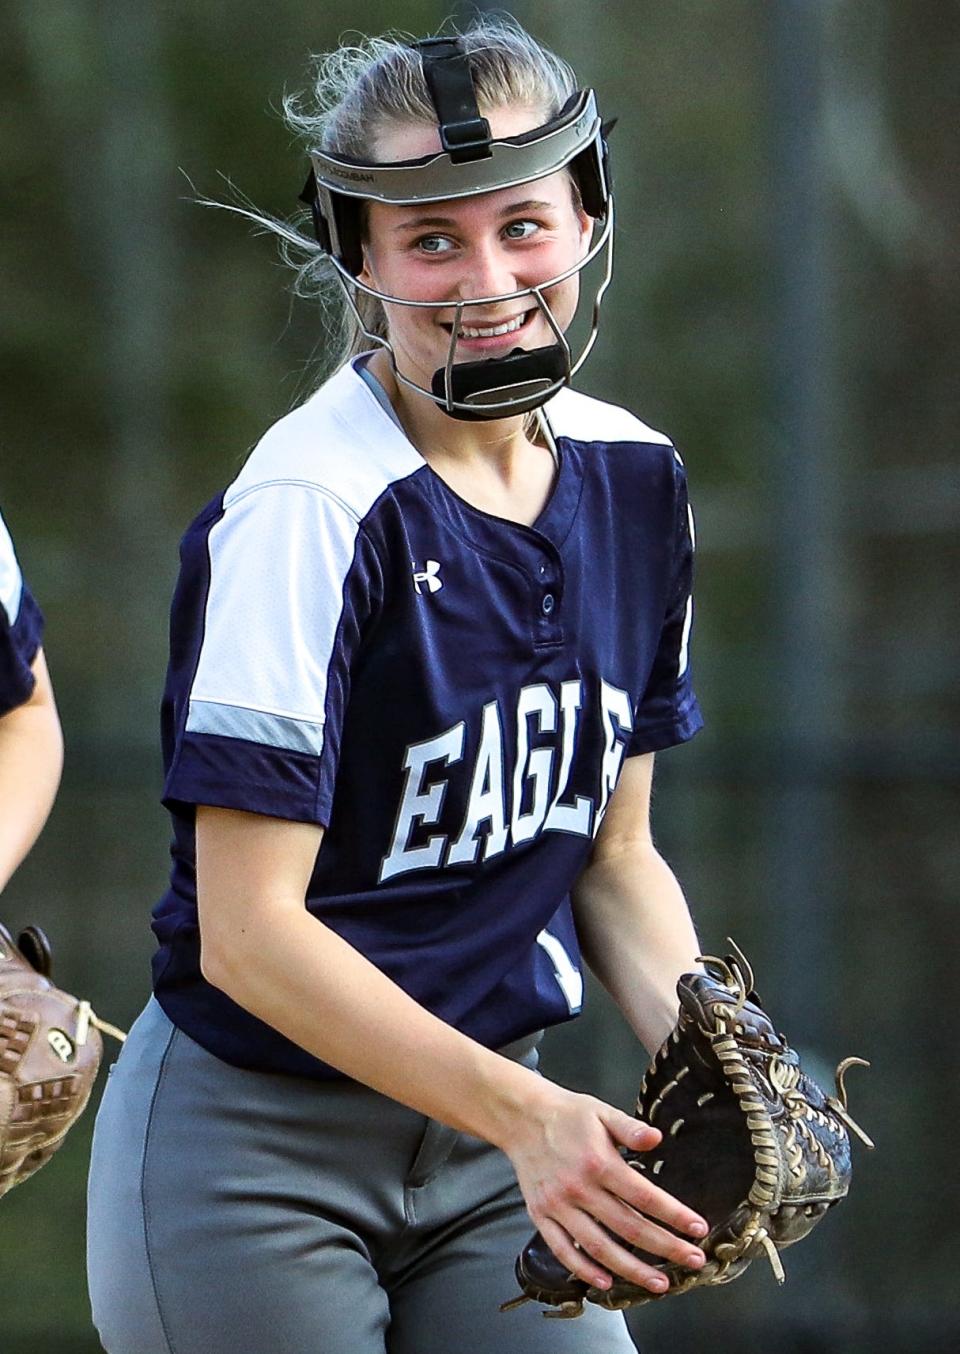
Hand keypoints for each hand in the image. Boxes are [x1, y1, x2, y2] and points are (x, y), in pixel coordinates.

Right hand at [501, 1081, 708, 1294]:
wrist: (522, 1118)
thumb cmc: (568, 1115)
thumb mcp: (602, 1112)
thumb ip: (630, 1128)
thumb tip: (657, 1138)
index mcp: (598, 1162)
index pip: (644, 1196)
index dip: (674, 1215)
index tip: (698, 1229)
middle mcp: (579, 1188)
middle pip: (629, 1227)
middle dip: (665, 1247)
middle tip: (693, 1260)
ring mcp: (558, 1206)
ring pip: (599, 1247)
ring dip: (632, 1269)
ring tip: (659, 1283)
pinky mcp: (540, 1216)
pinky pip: (563, 1250)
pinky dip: (584, 1270)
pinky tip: (606, 1283)